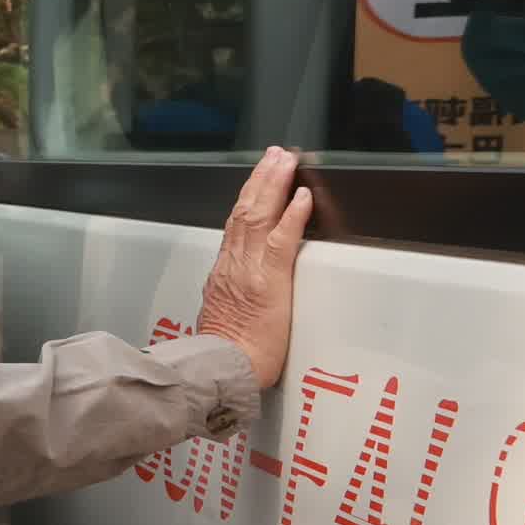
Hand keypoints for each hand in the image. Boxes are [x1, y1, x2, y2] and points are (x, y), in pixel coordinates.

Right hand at [194, 145, 312, 390]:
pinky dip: (291, 216)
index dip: (249, 198)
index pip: (236, 226)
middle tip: (275, 154)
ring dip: (274, 185)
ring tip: (286, 162)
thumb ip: (229, 298)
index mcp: (225, 273)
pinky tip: (302, 197)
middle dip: (261, 180)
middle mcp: (234, 265)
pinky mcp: (268, 282)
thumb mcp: (221, 318)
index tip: (260, 178)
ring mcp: (249, 270)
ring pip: (258, 217)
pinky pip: (280, 241)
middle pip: (245, 211)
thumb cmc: (226, 353)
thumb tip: (235, 294)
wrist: (221, 369)